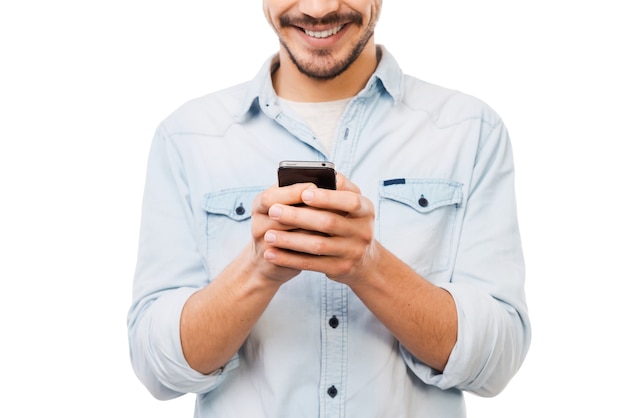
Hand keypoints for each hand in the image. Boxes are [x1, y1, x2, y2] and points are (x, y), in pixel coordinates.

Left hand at [262, 173, 376, 284]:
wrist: (363, 259)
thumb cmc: (348, 222)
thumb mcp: (351, 204)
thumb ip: (338, 188)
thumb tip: (318, 176)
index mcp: (365, 210)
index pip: (350, 201)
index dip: (327, 198)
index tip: (304, 193)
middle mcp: (363, 231)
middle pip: (329, 222)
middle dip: (298, 216)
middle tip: (274, 211)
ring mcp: (353, 252)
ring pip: (318, 245)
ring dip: (290, 240)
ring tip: (268, 235)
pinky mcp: (341, 268)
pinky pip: (312, 264)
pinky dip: (289, 259)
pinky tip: (272, 253)